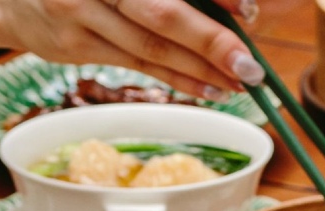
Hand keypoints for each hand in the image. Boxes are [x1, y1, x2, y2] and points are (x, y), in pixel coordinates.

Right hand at [0, 0, 264, 98]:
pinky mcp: (75, 48)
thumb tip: (232, 6)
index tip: (248, 10)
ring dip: (198, 70)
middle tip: (250, 66)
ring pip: (150, 47)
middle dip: (211, 42)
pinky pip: (136, 64)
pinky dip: (175, 78)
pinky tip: (206, 89)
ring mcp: (80, 16)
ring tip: (236, 83)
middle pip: (162, 15)